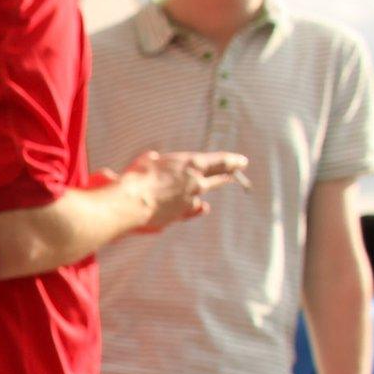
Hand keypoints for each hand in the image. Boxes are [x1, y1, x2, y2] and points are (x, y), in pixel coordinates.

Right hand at [119, 150, 248, 230]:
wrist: (131, 205)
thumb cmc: (137, 178)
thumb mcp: (146, 161)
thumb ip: (155, 160)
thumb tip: (153, 158)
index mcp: (192, 164)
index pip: (220, 161)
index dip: (233, 161)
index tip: (242, 161)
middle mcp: (196, 182)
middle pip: (218, 179)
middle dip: (226, 175)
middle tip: (234, 174)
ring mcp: (190, 200)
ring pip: (201, 196)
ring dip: (200, 193)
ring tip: (201, 191)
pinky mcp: (181, 215)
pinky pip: (192, 210)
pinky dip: (195, 209)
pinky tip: (201, 207)